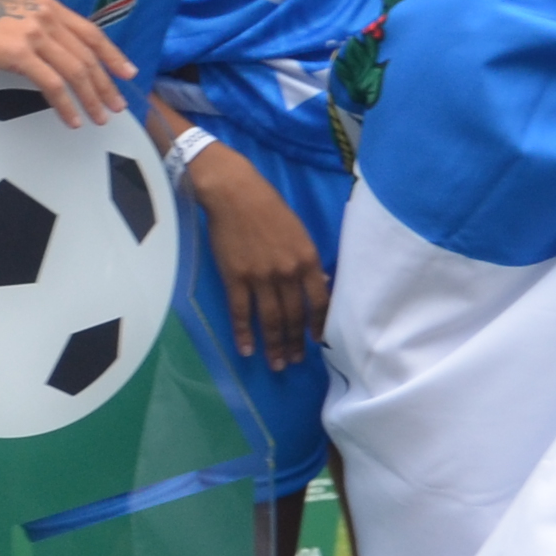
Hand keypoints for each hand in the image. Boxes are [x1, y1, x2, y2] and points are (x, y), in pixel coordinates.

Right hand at [0, 0, 139, 127]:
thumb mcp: (15, 12)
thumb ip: (40, 23)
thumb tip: (60, 48)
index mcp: (48, 4)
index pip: (91, 31)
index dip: (113, 54)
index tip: (127, 72)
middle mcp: (45, 15)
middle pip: (87, 55)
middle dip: (105, 84)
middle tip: (116, 106)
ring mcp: (33, 33)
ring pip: (75, 71)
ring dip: (90, 99)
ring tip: (98, 118)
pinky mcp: (18, 54)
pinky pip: (52, 85)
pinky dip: (66, 105)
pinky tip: (72, 120)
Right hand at [184, 139, 326, 366]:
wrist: (234, 192)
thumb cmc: (268, 207)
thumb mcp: (299, 231)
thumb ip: (309, 261)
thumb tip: (321, 287)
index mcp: (307, 259)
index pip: (319, 302)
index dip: (319, 325)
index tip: (317, 341)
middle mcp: (287, 272)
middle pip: (293, 316)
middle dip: (295, 343)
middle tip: (294, 361)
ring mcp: (260, 277)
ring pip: (270, 320)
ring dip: (274, 346)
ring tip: (276, 363)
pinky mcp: (235, 278)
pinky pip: (241, 312)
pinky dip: (244, 334)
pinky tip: (246, 350)